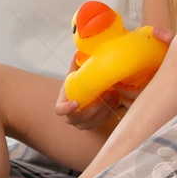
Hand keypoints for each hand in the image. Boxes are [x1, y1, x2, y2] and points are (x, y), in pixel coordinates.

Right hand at [51, 31, 170, 129]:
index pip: (60, 110)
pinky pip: (101, 122)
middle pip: (80, 117)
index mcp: (62, 104)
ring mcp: (81, 124)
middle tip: (107, 93)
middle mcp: (70, 117)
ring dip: (105, 109)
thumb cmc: (76, 85)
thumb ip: (75, 64)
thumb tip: (78, 51)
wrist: (82, 97)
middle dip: (95, 106)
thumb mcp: (74, 74)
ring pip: (93, 121)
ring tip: (115, 95)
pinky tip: (116, 101)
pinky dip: (109, 113)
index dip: (66, 108)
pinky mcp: (93, 126)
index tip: (76, 102)